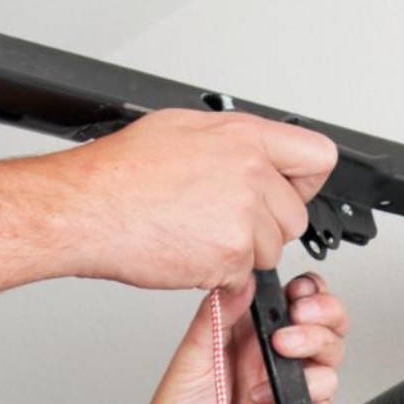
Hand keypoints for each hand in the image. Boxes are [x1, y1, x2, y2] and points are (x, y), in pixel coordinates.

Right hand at [57, 110, 337, 291]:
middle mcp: (251, 173)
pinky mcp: (230, 256)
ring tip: (197, 233)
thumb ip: (231, 141)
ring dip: (242, 252)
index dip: (303, 181)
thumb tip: (251, 152)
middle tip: (223, 221)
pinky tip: (188, 250)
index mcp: (244, 137)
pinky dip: (219, 273)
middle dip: (267, 226)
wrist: (85, 208)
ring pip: (271, 250)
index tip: (288, 190)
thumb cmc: (118, 172)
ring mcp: (243, 217)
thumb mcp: (181, 128)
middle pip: (295, 215)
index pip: (317, 157)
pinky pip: (243, 275)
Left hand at [127, 272, 349, 403]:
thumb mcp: (190, 360)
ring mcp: (285, 386)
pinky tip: (272, 395)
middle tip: (302, 312)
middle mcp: (267, 358)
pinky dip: (310, 383)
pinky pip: (326, 387)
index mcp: (240, 337)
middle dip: (322, 308)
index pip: (284, 299)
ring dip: (316, 339)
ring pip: (330, 348)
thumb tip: (242, 279)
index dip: (300, 289)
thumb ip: (218, 317)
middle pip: (319, 319)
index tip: (295, 289)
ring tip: (286, 347)